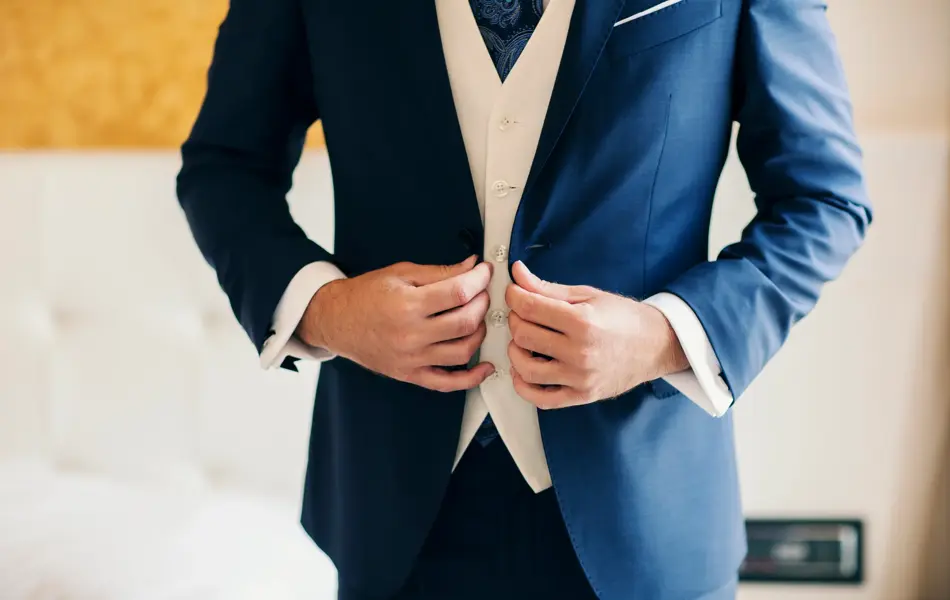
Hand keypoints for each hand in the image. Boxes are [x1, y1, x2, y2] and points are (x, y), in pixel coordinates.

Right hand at [298, 256, 495, 391]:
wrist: (336, 320)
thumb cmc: (365, 295)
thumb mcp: (401, 273)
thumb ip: (439, 272)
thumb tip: (471, 266)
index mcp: (407, 304)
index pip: (458, 292)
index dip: (479, 279)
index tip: (485, 272)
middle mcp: (411, 334)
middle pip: (465, 322)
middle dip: (482, 304)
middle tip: (482, 293)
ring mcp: (411, 358)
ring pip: (463, 351)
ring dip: (480, 333)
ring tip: (478, 318)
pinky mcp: (410, 374)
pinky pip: (447, 383)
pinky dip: (471, 378)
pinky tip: (485, 367)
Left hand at [505, 261, 687, 408]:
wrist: (656, 345)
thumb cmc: (624, 318)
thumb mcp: (587, 296)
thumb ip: (548, 288)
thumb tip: (517, 274)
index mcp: (582, 321)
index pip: (529, 308)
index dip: (514, 296)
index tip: (514, 293)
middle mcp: (580, 352)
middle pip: (524, 335)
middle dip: (515, 320)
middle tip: (522, 314)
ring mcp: (580, 377)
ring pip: (526, 368)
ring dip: (515, 352)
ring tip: (523, 341)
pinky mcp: (581, 395)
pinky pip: (541, 398)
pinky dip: (524, 386)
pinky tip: (523, 371)